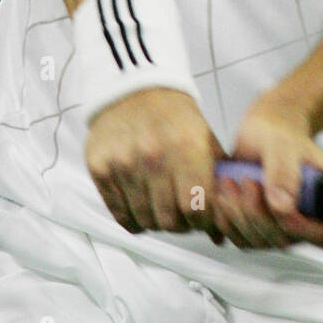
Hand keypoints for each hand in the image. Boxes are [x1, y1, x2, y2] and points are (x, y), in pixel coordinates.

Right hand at [85, 87, 223, 238]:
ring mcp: (123, 164)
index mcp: (187, 148)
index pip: (196, 209)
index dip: (202, 220)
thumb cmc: (176, 118)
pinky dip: (133, 218)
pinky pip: (119, 214)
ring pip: (144, 221)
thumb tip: (222, 234)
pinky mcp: (100, 168)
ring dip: (156, 221)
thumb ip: (218, 183)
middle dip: (180, 224)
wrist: (135, 88)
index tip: (202, 215)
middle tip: (182, 215)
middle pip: (169, 221)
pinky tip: (142, 205)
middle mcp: (154, 157)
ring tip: (162, 207)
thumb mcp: (206, 140)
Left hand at [213, 95, 322, 250]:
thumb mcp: (281, 143)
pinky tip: (225, 194)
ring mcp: (282, 227)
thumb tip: (284, 206)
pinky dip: (227, 219)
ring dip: (239, 214)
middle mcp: (308, 218)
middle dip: (259, 213)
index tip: (280, 208)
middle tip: (247, 180)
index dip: (304, 229)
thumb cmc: (278, 131)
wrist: (261, 129)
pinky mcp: (259, 228)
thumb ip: (283, 171)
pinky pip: (241, 238)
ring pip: (260, 241)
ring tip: (231, 182)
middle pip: (286, 240)